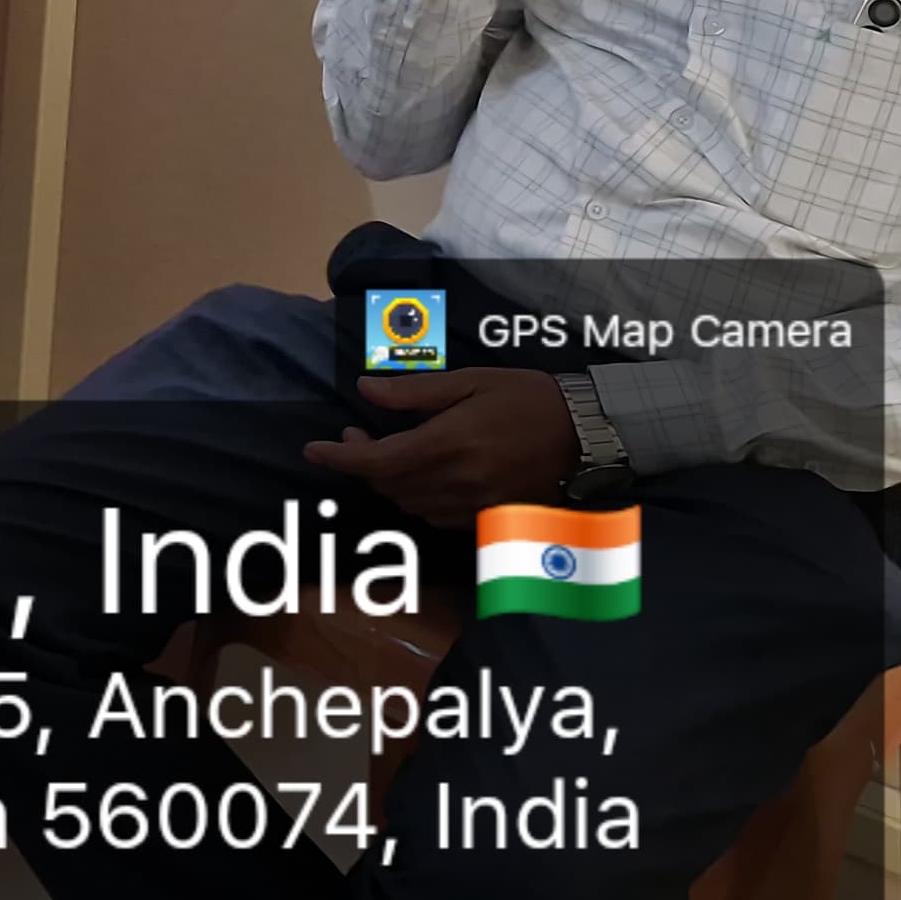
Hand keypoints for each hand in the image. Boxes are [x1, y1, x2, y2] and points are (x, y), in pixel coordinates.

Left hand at [300, 366, 577, 526]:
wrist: (587, 434)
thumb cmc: (528, 398)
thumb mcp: (470, 381)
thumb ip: (415, 391)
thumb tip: (365, 390)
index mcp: (449, 444)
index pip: (378, 462)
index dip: (340, 458)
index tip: (313, 449)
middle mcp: (458, 482)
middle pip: (389, 486)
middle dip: (362, 464)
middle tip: (354, 435)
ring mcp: (475, 505)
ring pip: (409, 505)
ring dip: (387, 482)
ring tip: (383, 450)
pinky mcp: (490, 518)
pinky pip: (437, 517)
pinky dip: (416, 498)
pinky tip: (419, 474)